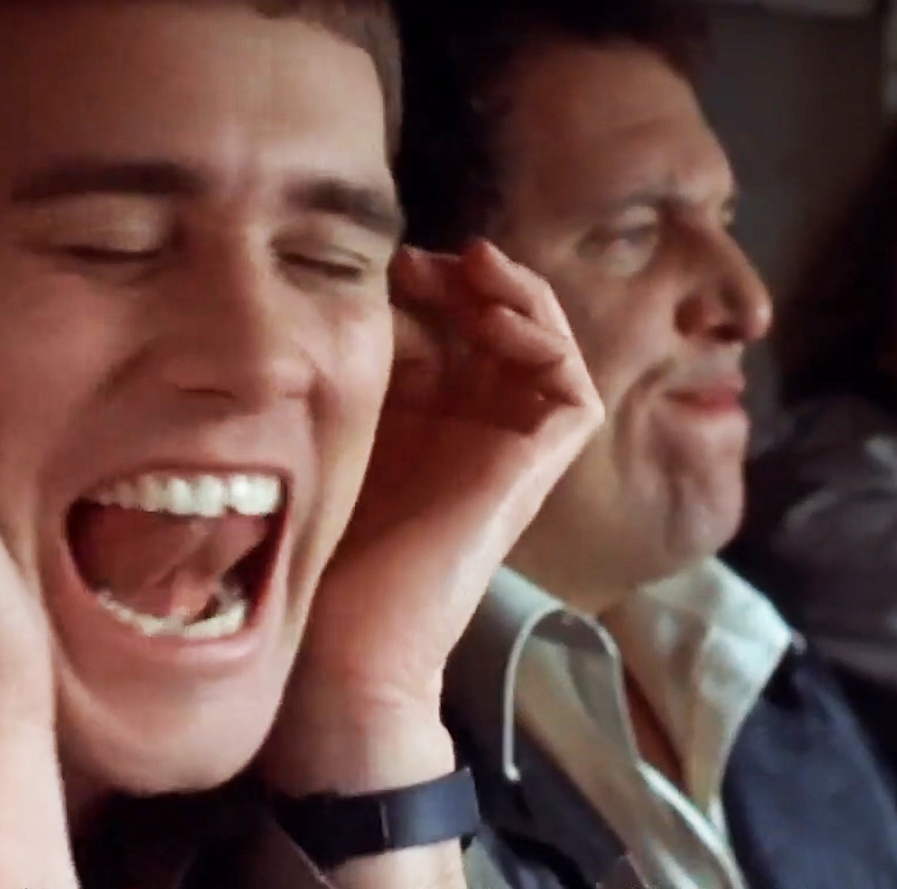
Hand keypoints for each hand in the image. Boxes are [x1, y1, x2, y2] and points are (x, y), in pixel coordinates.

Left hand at [262, 241, 602, 793]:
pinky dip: (544, 340)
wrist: (347, 637)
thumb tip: (364, 287)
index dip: (427, 285)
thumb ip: (361, 364)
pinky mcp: (539, 467)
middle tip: (422, 258)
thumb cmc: (325, 546)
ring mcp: (512, 447)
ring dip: (516, 295)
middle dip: (468, 279)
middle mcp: (477, 426)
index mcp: (428, 417)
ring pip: (547, 344)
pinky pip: (571, 388)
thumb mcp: (338, 426)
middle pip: (501, 324)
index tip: (382, 263)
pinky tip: (492, 319)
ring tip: (471, 267)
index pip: (449, 326)